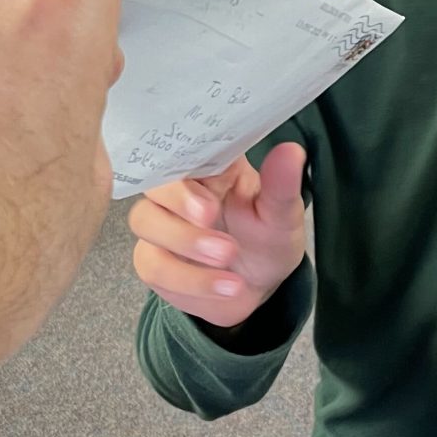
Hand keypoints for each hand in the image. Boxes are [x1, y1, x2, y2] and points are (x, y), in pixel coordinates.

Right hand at [129, 144, 307, 330]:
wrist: (256, 291)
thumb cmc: (267, 242)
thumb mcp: (283, 216)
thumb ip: (281, 186)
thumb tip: (290, 151)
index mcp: (209, 167)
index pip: (185, 146)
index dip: (188, 156)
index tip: (210, 176)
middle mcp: (177, 190)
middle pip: (155, 181)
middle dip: (180, 199)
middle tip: (211, 217)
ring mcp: (160, 224)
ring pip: (145, 220)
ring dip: (185, 241)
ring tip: (227, 258)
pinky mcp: (152, 260)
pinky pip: (152, 265)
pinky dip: (189, 279)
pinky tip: (225, 287)